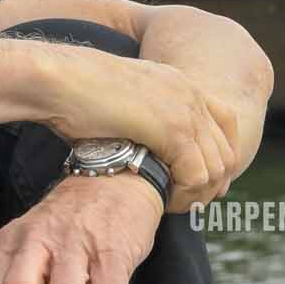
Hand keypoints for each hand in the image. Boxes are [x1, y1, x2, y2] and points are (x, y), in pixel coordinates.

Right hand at [40, 47, 241, 213]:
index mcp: (177, 82)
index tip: (203, 180)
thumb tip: (139, 147)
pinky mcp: (173, 130)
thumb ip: (139, 118)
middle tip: (185, 201)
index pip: (226, 120)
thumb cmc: (71, 94)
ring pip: (216, 168)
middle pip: (226, 150)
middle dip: (210, 183)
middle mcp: (188, 93)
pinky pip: (197, 176)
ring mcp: (184, 110)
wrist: (57, 80)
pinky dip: (184, 195)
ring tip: (171, 203)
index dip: (221, 154)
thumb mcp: (118, 100)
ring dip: (196, 194)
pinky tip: (164, 200)